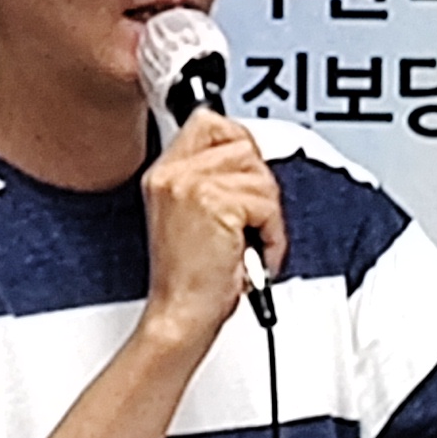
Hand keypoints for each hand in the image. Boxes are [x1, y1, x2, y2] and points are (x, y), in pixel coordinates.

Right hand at [137, 109, 283, 347]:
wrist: (180, 315)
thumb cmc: (190, 278)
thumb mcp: (190, 216)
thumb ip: (211, 180)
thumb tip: (249, 158)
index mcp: (164, 173)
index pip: (210, 122)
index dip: (240, 147)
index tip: (246, 179)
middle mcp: (172, 173)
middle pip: (243, 145)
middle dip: (259, 187)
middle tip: (247, 223)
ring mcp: (191, 185)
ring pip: (260, 174)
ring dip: (267, 215)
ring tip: (248, 242)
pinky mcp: (214, 203)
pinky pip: (267, 203)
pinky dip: (272, 235)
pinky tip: (251, 254)